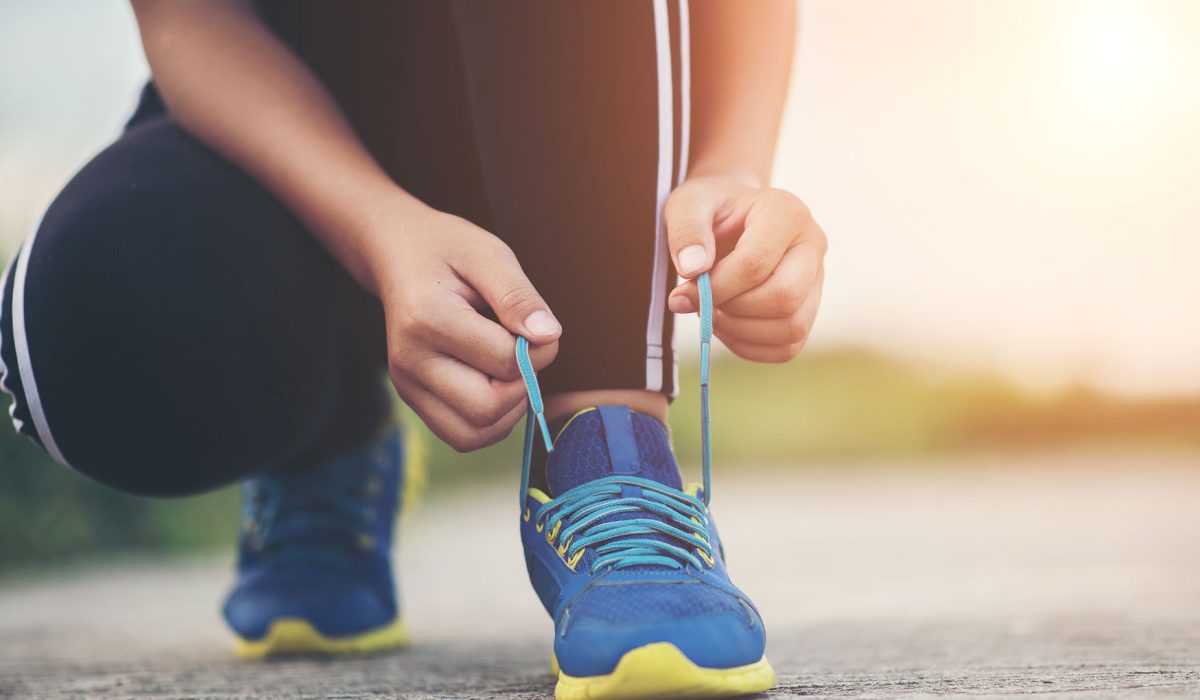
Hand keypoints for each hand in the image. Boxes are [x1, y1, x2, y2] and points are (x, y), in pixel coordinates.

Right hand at [364, 202, 559, 450]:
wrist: (398, 254)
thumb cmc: (448, 250)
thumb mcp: (489, 255)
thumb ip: (518, 296)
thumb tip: (549, 336)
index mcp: (426, 319)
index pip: (504, 362)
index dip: (539, 349)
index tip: (539, 325)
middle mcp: (409, 360)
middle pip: (487, 408)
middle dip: (523, 385)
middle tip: (523, 350)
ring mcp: (406, 385)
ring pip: (474, 433)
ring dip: (509, 408)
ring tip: (508, 367)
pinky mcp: (413, 400)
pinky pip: (462, 435)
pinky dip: (491, 420)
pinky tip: (496, 383)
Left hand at [665, 175, 825, 361]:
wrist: (730, 216)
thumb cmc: (709, 209)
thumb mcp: (687, 207)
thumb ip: (686, 232)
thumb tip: (693, 269)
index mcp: (786, 212)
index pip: (756, 263)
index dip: (716, 288)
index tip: (681, 295)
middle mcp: (812, 244)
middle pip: (784, 297)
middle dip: (734, 310)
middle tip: (701, 304)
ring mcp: (816, 279)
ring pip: (792, 327)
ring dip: (741, 332)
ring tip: (712, 313)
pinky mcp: (809, 308)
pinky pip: (788, 346)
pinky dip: (750, 347)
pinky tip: (725, 325)